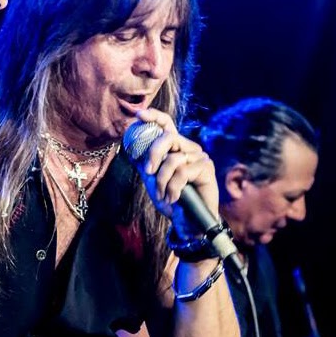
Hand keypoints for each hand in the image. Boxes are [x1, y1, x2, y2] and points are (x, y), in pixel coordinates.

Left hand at [133, 109, 218, 230]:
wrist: (186, 221)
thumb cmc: (170, 198)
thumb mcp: (153, 179)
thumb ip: (145, 163)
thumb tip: (129, 149)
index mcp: (176, 147)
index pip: (167, 125)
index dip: (154, 116)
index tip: (138, 115)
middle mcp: (189, 148)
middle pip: (168, 137)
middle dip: (154, 154)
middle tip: (149, 172)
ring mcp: (199, 157)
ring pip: (174, 158)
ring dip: (163, 180)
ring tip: (163, 195)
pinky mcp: (207, 168)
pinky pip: (183, 172)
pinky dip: (173, 188)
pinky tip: (173, 198)